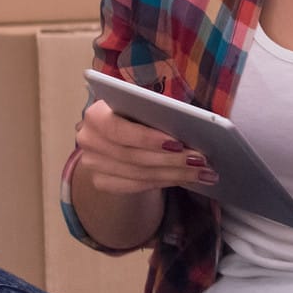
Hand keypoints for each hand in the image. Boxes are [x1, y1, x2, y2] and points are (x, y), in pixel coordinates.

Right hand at [70, 99, 214, 199]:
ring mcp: (92, 164)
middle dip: (172, 160)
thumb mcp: (144, 105)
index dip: (147, 138)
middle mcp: (88, 139)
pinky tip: (187, 179)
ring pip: (138, 174)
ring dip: (175, 174)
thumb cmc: (137, 114)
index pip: (118, 129)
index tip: (177, 143)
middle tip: (202, 160)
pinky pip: (137, 186)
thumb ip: (157, 110)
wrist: (119, 136)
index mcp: (96, 114)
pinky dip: (165, 182)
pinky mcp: (101, 181)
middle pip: (132, 156)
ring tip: (204, 172)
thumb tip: (189, 122)